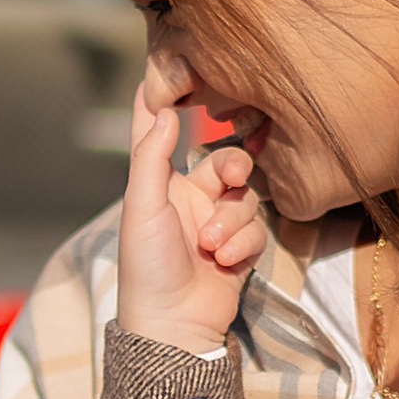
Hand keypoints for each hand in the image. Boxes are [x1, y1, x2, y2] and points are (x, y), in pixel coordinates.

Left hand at [113, 67, 267, 356]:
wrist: (173, 325)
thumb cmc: (147, 266)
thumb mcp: (142, 206)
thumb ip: (152, 156)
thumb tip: (164, 110)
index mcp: (161, 185)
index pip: (161, 134)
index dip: (165, 105)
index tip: (171, 73)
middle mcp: (190, 199)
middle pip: (226, 161)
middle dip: (234, 167)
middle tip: (233, 178)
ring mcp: (216, 223)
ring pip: (245, 198)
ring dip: (232, 221)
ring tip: (211, 247)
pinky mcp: (239, 249)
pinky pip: (255, 230)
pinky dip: (243, 243)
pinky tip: (225, 261)